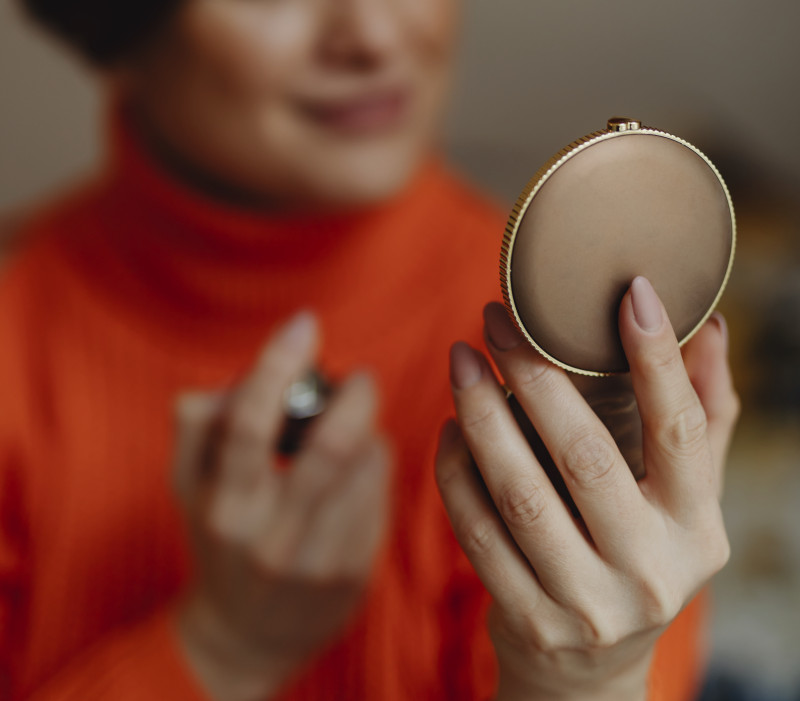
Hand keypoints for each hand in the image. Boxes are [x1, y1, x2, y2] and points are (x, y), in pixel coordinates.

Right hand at [172, 312, 389, 700]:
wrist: (248, 634)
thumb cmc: (222, 540)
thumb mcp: (190, 487)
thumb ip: (198, 427)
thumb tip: (230, 381)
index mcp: (224, 507)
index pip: (248, 425)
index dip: (278, 365)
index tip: (305, 323)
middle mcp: (271, 538)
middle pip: (329, 447)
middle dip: (355, 396)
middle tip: (360, 378)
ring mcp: (318, 561)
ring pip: (367, 468)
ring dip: (368, 432)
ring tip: (352, 432)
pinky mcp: (354, 575)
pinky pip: (381, 496)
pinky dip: (376, 465)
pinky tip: (360, 468)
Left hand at [435, 277, 737, 700]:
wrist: (589, 669)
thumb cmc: (638, 556)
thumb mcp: (684, 501)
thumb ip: (702, 417)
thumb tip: (710, 326)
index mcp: (696, 529)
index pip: (681, 430)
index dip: (658, 359)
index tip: (631, 291)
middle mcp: (648, 571)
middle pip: (585, 455)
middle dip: (534, 375)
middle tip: (494, 319)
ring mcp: (584, 603)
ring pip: (519, 493)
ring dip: (480, 415)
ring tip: (460, 362)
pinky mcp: (525, 619)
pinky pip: (476, 531)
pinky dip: (456, 472)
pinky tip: (450, 429)